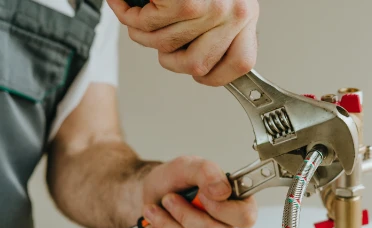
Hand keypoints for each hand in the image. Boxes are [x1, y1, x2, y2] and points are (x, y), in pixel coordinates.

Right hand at [108, 0, 258, 85]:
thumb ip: (216, 29)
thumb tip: (199, 64)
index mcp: (244, 12)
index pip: (241, 64)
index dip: (215, 76)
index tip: (198, 73)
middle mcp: (234, 12)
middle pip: (196, 66)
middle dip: (166, 56)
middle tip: (154, 35)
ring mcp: (213, 9)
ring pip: (165, 46)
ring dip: (141, 32)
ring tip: (137, 12)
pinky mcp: (187, 2)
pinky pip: (148, 26)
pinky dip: (129, 14)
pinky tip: (127, 1)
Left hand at [140, 156, 257, 227]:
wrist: (154, 193)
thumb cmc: (176, 180)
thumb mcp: (188, 166)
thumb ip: (207, 171)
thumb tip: (222, 191)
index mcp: (237, 204)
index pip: (245, 217)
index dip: (222, 209)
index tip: (201, 194)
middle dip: (183, 216)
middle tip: (168, 199)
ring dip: (165, 226)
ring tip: (153, 210)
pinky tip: (153, 227)